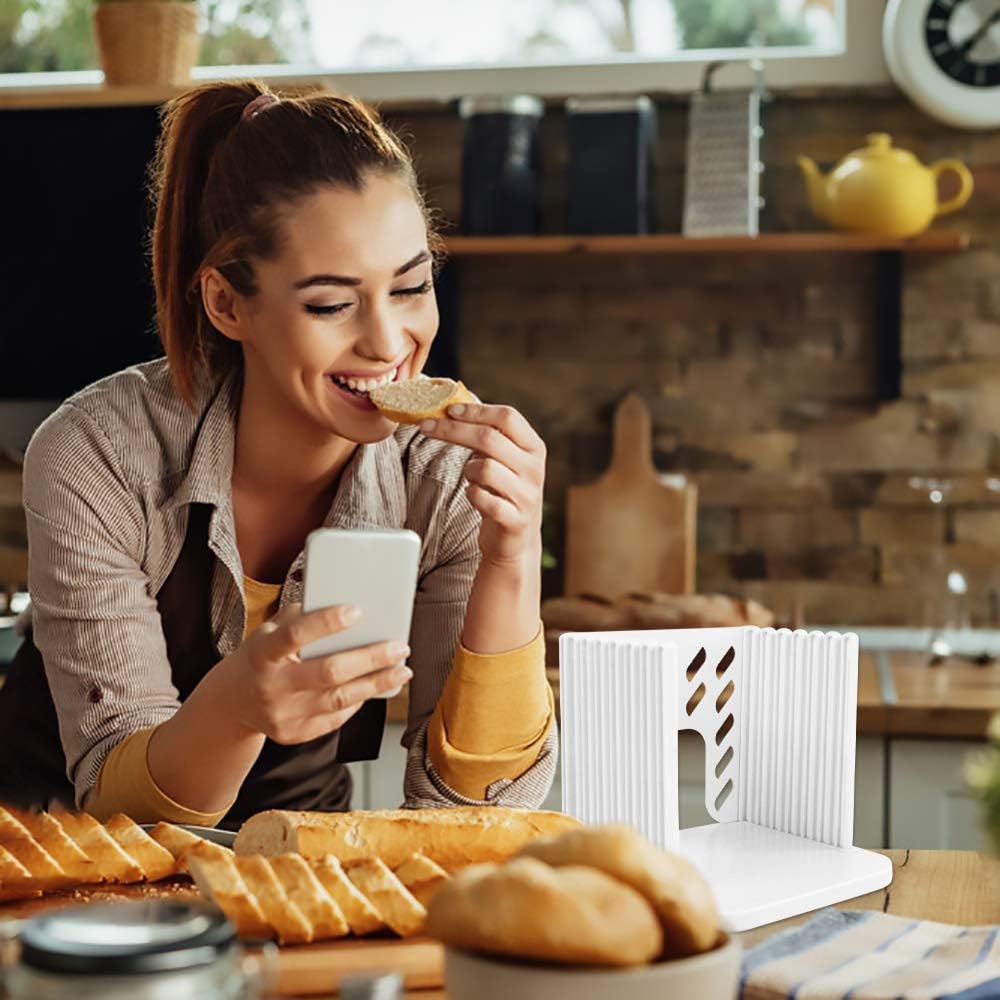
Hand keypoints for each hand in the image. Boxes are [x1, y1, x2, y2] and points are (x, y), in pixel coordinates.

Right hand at [216, 603, 411, 744]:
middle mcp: (271, 686)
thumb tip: (347, 606)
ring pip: (340, 699)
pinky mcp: (294, 734)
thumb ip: (301, 618)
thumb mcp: (268, 631)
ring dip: (376, 683)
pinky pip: (336, 717)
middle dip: (370, 659)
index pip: (295, 635)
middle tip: (400, 648)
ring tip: (402, 670)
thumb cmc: (260, 656)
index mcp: (262, 653)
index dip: (326, 622)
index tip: (357, 611)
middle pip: (328, 673)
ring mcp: (283, 715)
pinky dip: (359, 700)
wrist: (232, 702)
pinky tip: (376, 686)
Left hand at [420, 402, 545, 567]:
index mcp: (534, 447)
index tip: (449, 409)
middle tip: (426, 426)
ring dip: (467, 469)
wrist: (516, 539)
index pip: (507, 417)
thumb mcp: (504, 460)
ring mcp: (526, 495)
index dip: (476, 411)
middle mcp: (534, 469)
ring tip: (470, 477)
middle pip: (489, 438)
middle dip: (453, 430)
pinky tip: (474, 495)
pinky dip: (471, 494)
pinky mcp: (514, 519)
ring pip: (484, 468)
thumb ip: (489, 436)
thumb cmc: (503, 491)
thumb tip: (452, 408)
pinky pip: (482, 498)